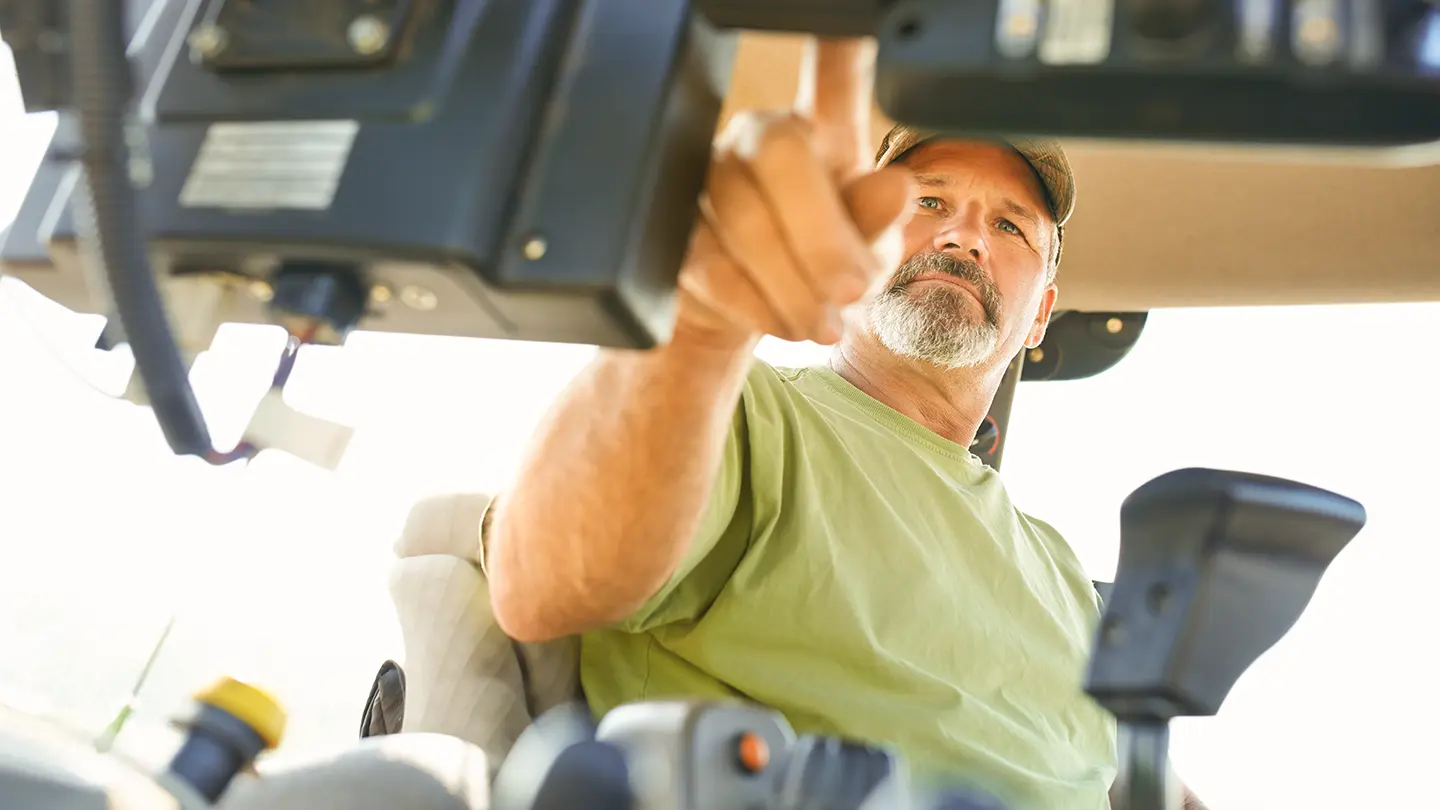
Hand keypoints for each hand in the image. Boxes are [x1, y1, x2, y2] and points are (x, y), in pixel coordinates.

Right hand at [674, 37, 915, 349]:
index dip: (839, 37)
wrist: (754, 318)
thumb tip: (895, 188)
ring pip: (743, 216)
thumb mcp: (867, 251)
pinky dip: (754, 303)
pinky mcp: (672, 226)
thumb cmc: (821, 268)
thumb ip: (878, 222)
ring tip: (823, 325)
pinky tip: (781, 322)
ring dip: (792, 284)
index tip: (854, 13)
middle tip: (851, 291)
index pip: (835, 67)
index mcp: (823, 128)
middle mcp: (760, 137)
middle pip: (781, 152)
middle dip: (822, 235)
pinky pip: (709, 260)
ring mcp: (707, 175)